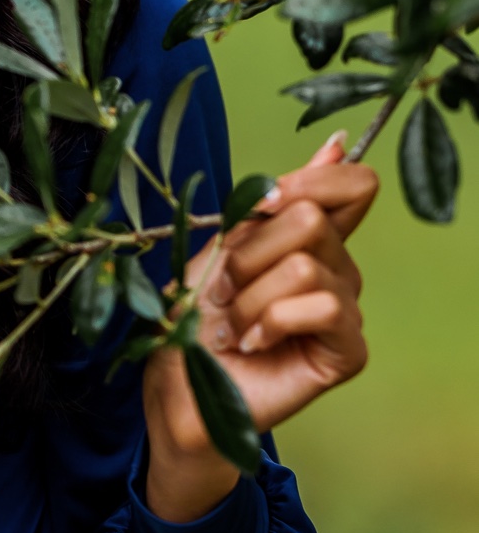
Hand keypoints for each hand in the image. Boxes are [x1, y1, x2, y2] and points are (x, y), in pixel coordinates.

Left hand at [143, 132, 378, 522]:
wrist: (181, 390)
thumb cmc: (194, 320)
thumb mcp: (222, 247)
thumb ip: (275, 201)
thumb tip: (338, 142)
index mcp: (309, 236)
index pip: (350, 184)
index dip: (310, 181)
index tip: (267, 204)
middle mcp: (337, 267)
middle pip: (312, 218)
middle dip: (250, 252)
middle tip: (224, 290)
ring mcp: (345, 309)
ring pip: (307, 264)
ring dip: (250, 295)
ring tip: (233, 324)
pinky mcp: (346, 350)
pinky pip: (324, 306)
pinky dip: (273, 321)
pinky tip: (254, 344)